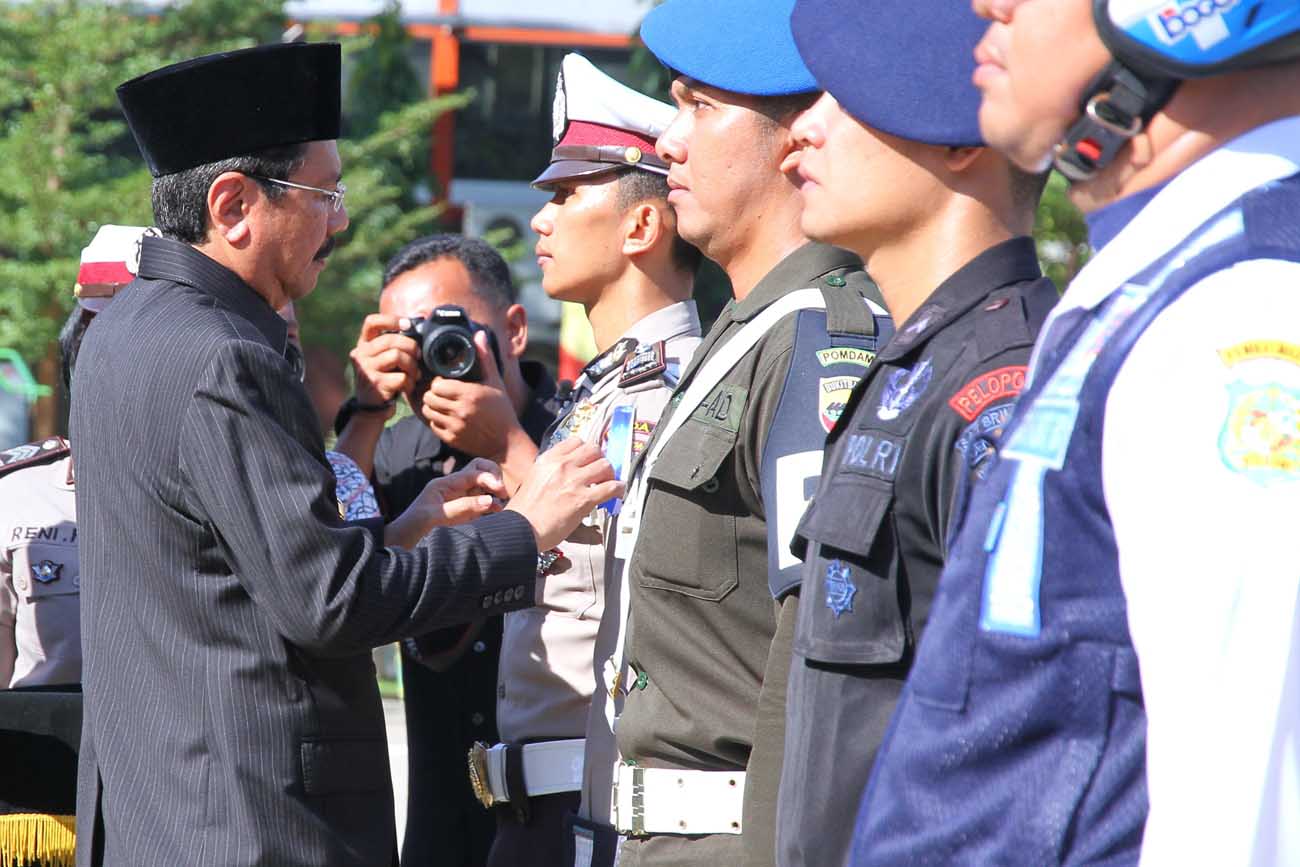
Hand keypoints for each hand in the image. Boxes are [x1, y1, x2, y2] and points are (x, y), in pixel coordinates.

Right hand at [349, 313, 420, 410]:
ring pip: (397, 356)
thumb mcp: (382, 358)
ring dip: (412, 366)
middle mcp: (360, 354)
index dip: (391, 320)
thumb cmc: (383, 378)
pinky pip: (401, 376)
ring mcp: (366, 369)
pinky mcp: (375, 384)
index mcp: (363, 345)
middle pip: (391, 340)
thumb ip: (392, 344)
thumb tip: (416, 323)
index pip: (371, 322)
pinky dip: (410, 382)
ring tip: (413, 374)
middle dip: (411, 347)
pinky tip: (407, 387)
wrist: (371, 407)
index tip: (407, 325)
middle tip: (418, 357)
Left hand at [385, 458, 507, 546]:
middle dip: (493, 477)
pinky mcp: (464, 515)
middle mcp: (454, 489)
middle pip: (480, 471)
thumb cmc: (413, 529)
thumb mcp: (434, 517)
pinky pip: (482, 504)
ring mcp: (459, 501)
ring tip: (503, 502)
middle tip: (503, 492)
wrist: (402, 544)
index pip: (473, 472)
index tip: (500, 490)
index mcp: (445, 485)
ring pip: (483, 487)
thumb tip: (491, 501)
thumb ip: (462, 508)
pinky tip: (498, 512)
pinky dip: (492, 505)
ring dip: (494, 491)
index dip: (489, 478)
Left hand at [421, 331, 521, 458]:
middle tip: (440, 392)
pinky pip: (433, 426)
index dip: (438, 382)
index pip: (437, 384)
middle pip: (429, 397)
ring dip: (432, 406)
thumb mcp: (495, 382)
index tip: (444, 381)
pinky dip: (436, 421)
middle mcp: (461, 411)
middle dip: (433, 393)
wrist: (507, 442)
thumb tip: (479, 334)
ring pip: (428, 412)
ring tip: (441, 403)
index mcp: (470, 394)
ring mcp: (455, 426)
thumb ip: (485, 358)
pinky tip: (446, 417)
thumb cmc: (502, 410)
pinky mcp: (452, 439)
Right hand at [507, 437, 622, 550]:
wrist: (520, 528)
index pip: (575, 442)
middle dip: (600, 459)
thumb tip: (564, 475)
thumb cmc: (523, 511)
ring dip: (610, 474)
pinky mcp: (583, 499)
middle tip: (601, 471)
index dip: (586, 450)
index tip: (589, 459)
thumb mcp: (533, 480)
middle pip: (594, 449)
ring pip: (605, 465)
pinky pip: (611, 487)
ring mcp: (574, 481)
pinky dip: (618, 488)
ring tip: (609, 483)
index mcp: (548, 460)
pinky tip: (618, 492)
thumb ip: (550, 472)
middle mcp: (562, 466)